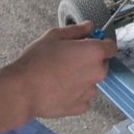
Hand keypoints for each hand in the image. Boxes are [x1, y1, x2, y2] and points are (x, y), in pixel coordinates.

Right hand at [0, 21, 115, 118]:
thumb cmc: (36, 62)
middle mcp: (97, 73)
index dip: (101, 43)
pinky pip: (83, 97)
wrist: (23, 90)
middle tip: (69, 58)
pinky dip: (75, 93)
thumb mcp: (54, 36)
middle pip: (102, 64)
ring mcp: (90, 91)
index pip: (111, 46)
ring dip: (82, 77)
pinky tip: (59, 88)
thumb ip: (76, 30)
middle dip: (90, 60)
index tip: (90, 43)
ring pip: (92, 81)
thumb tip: (89, 27)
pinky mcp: (81, 106)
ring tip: (60, 75)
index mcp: (93, 52)